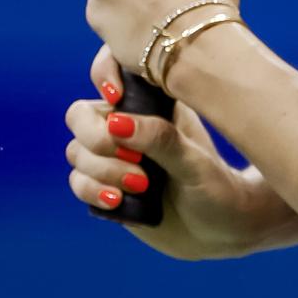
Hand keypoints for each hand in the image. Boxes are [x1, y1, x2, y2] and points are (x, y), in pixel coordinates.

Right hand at [65, 46, 271, 258]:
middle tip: (132, 158)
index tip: (116, 97)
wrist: (219, 230)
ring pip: (78, 152)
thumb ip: (161, 140)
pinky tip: (116, 201)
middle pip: (80, 116)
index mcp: (152, 101)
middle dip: (97, 138)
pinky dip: (92, 191)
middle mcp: (127, 124)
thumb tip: (116, 123)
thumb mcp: (195, 162)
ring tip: (140, 186)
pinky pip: (78, 182)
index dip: (103, 73)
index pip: (111, 68)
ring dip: (101, 170)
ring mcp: (114, 156)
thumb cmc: (216, 186)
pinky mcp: (106, 187)